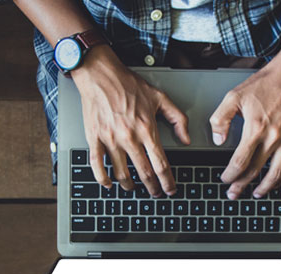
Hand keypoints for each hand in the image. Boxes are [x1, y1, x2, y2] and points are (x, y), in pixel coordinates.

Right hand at [72, 46, 189, 196]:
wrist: (101, 75)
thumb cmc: (128, 84)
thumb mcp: (160, 97)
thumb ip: (178, 118)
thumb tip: (185, 139)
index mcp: (147, 128)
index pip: (161, 163)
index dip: (167, 181)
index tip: (170, 189)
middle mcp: (129, 137)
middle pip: (144, 172)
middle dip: (153, 187)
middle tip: (156, 193)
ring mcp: (110, 139)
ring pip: (121, 172)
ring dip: (130, 185)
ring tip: (134, 188)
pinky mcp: (94, 138)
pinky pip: (97, 164)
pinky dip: (103, 178)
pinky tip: (108, 184)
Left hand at [209, 61, 280, 199]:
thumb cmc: (264, 84)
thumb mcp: (233, 97)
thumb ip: (220, 120)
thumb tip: (218, 141)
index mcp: (256, 128)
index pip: (240, 161)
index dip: (230, 175)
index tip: (224, 179)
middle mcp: (275, 137)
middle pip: (256, 170)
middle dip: (242, 185)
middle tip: (233, 193)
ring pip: (276, 173)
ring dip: (264, 187)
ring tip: (255, 194)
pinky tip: (275, 182)